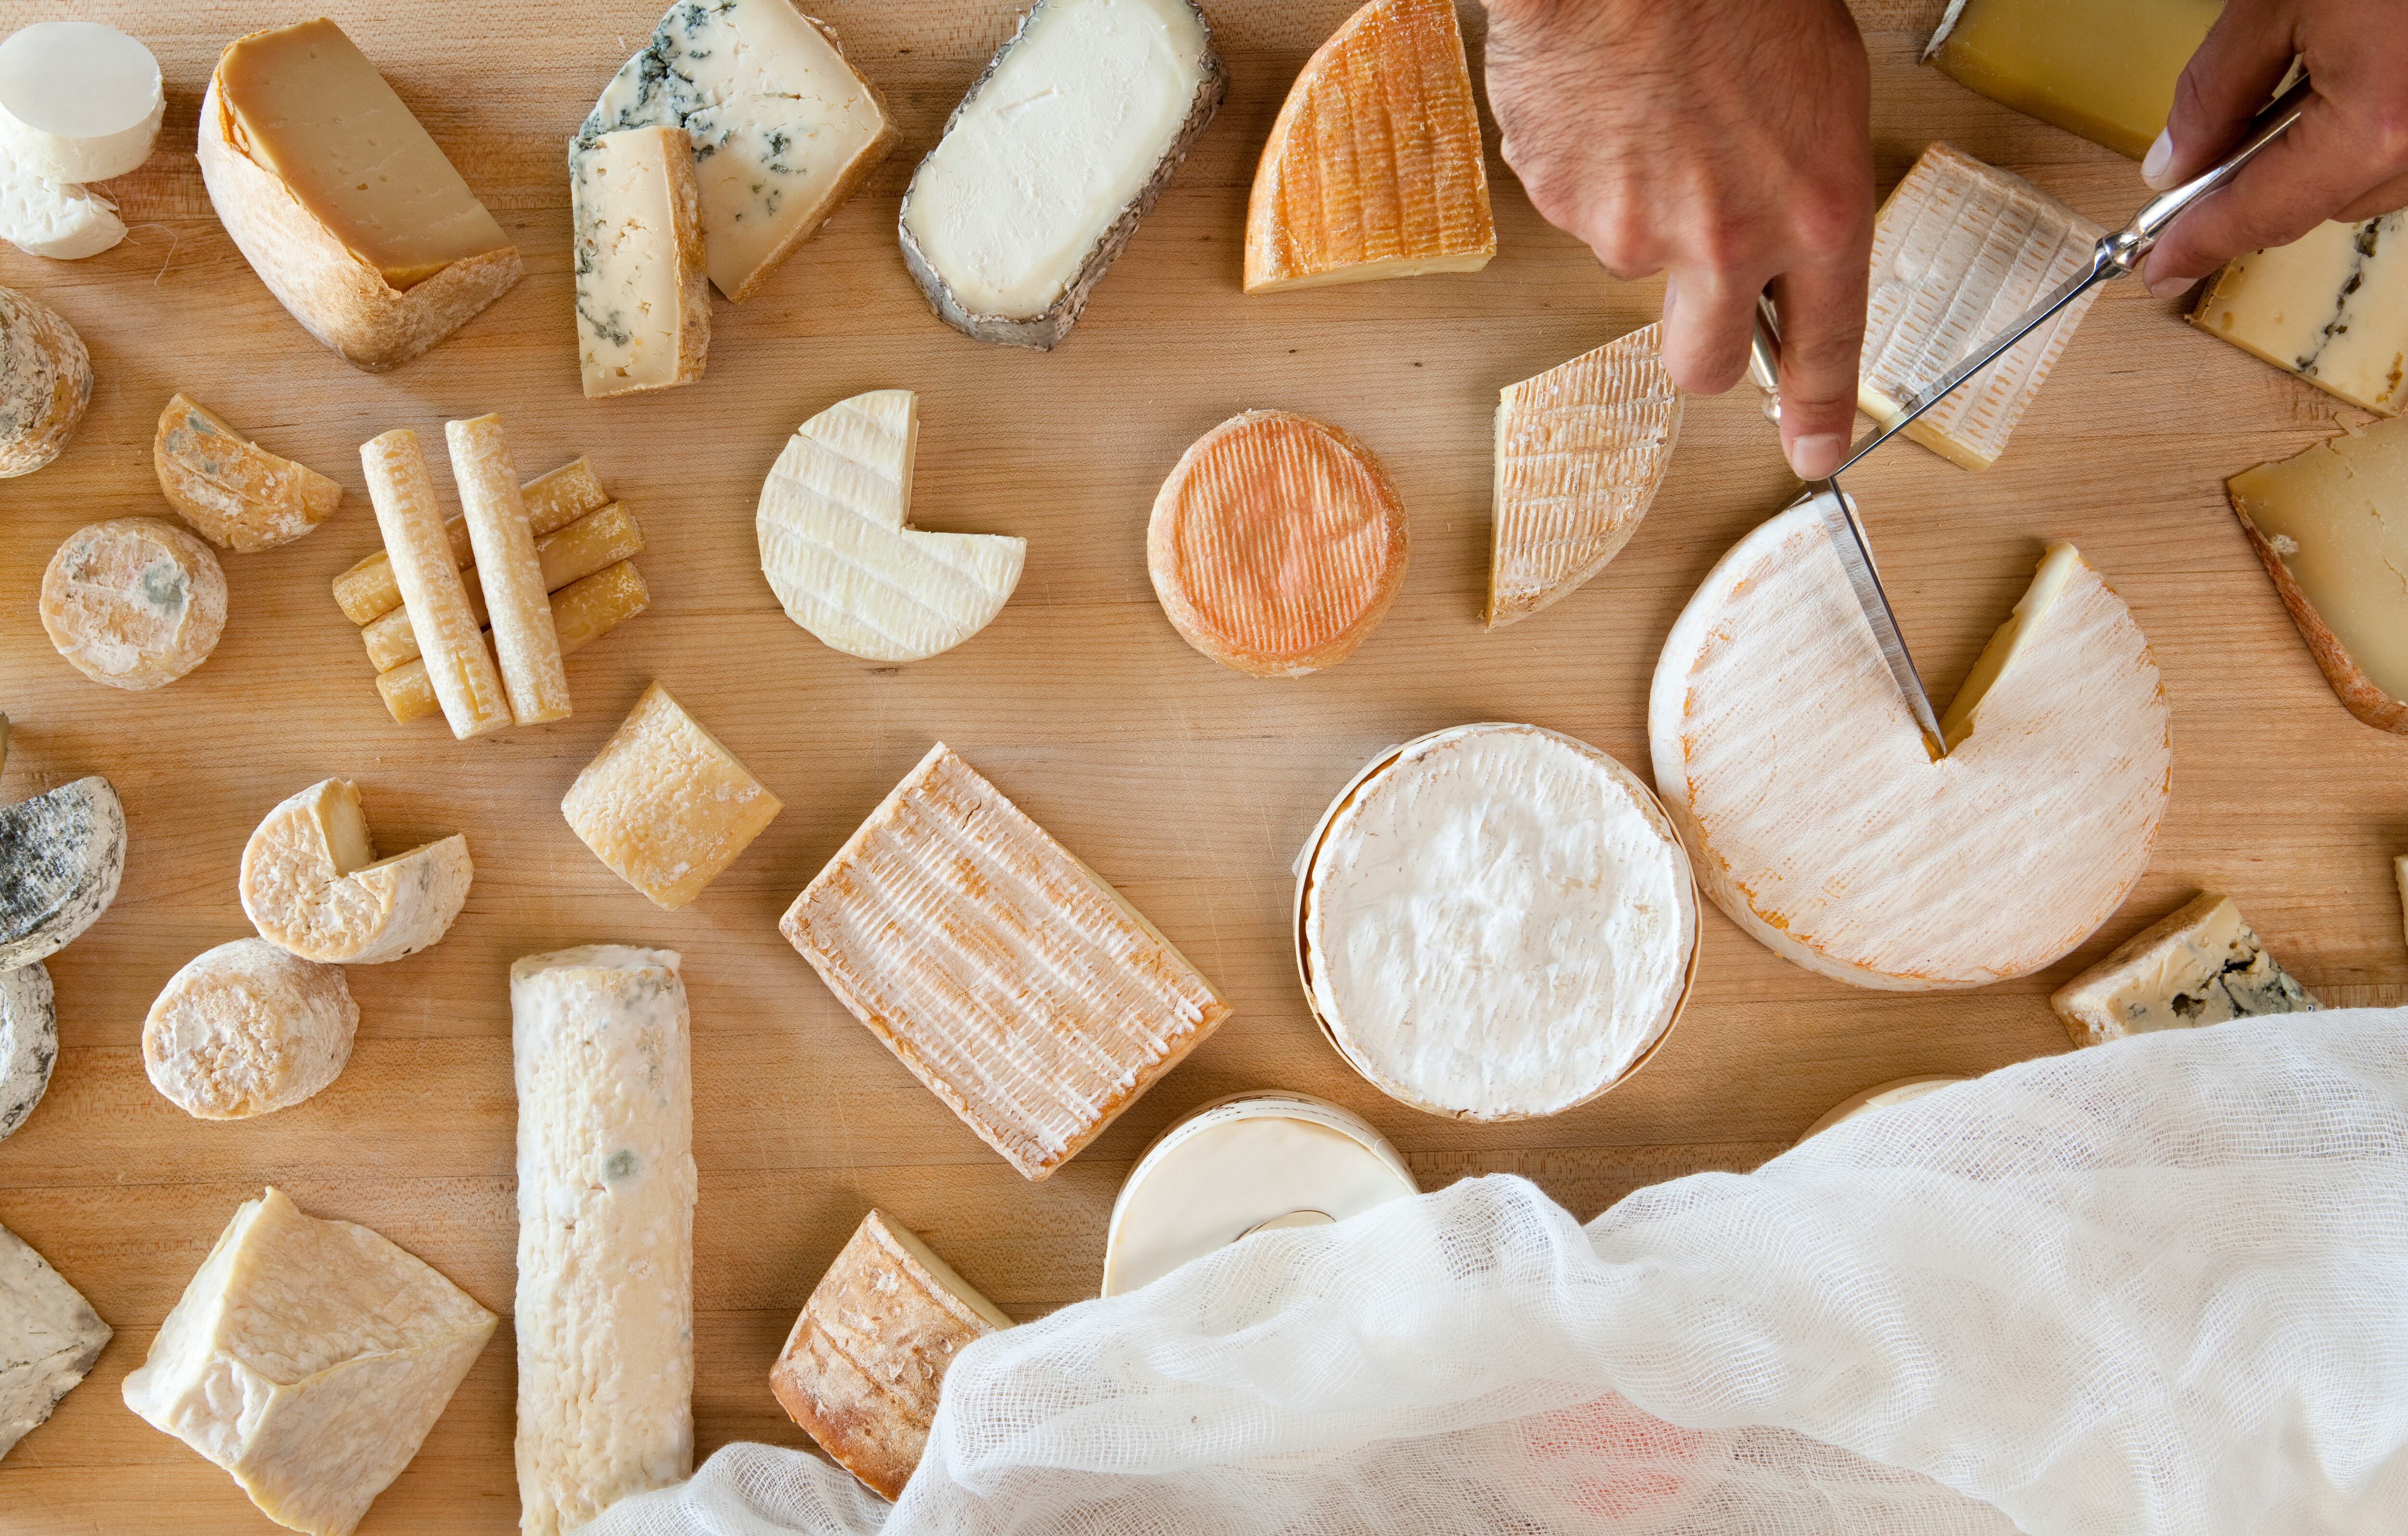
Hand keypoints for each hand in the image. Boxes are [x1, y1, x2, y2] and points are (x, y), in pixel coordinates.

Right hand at [1482, 0, 1873, 479]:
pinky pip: (1580, 204)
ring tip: (1656, 113)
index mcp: (1815, 210)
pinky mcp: (1563, 203)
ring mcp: (1633, 231)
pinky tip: (1610, 104)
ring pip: (1636, 256)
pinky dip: (1592, 165)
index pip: (1827, 347)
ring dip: (1644, 206)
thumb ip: (1803, 184)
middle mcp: (1724, 240)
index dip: (1820, 415)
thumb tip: (1780, 230)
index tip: (1814, 453)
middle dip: (1704, 341)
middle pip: (1706, 361)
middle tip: (1700, 291)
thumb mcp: (1820, 87)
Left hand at [2142, 0, 2407, 294]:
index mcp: (2377, 126)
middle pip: (2317, 207)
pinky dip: (2365, 134)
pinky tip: (2349, 84)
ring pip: (2368, 183)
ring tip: (2297, 90)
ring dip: (2319, 158)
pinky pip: (2404, 151)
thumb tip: (2174, 161)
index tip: (2160, 267)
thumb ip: (2216, 91)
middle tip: (2205, 160)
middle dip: (2259, 187)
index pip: (2264, 215)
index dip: (2199, 244)